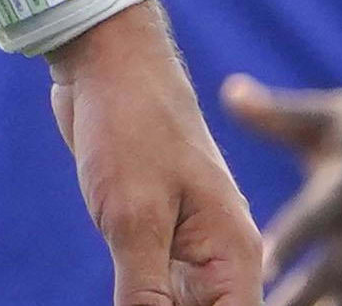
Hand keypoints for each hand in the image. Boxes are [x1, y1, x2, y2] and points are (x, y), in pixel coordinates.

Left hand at [48, 4, 265, 305]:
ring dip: (150, 305)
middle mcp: (220, 256)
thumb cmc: (130, 126)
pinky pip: (154, 288)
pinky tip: (120, 293)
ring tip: (126, 275)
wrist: (106, 60)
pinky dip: (138, 299)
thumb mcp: (134, 219)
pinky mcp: (155, 234)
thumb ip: (147, 294)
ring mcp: (188, 245)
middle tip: (134, 293)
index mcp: (235, 255)